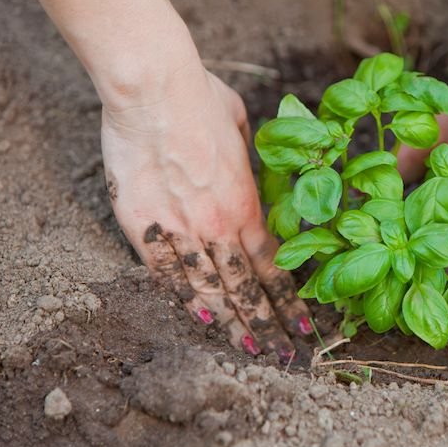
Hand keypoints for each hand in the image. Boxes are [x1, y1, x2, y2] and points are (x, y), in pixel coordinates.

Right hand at [102, 64, 311, 361]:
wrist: (153, 89)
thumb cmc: (202, 98)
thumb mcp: (244, 130)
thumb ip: (251, 164)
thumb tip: (256, 175)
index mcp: (246, 205)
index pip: (274, 266)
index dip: (290, 301)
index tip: (304, 329)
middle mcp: (218, 227)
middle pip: (247, 288)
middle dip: (268, 325)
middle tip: (284, 357)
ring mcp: (180, 230)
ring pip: (211, 289)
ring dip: (233, 324)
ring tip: (250, 351)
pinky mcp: (143, 227)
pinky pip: (165, 274)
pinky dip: (184, 299)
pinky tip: (201, 321)